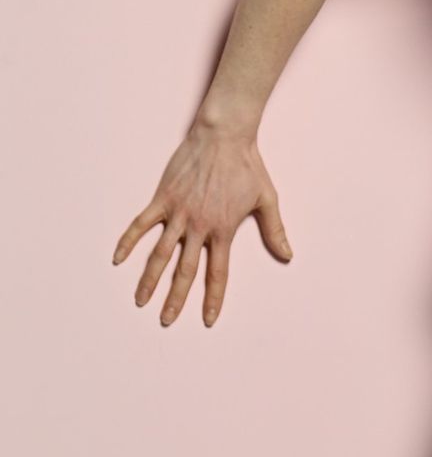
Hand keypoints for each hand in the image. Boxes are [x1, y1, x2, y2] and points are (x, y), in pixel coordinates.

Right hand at [112, 122, 293, 327]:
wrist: (224, 136)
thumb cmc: (247, 166)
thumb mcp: (266, 199)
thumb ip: (274, 231)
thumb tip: (288, 255)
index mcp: (224, 230)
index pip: (217, 273)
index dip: (212, 298)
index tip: (207, 319)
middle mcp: (199, 226)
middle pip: (185, 271)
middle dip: (176, 299)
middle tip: (166, 320)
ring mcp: (178, 213)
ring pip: (159, 253)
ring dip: (149, 279)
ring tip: (140, 301)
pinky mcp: (163, 198)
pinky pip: (141, 224)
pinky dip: (128, 241)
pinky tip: (117, 259)